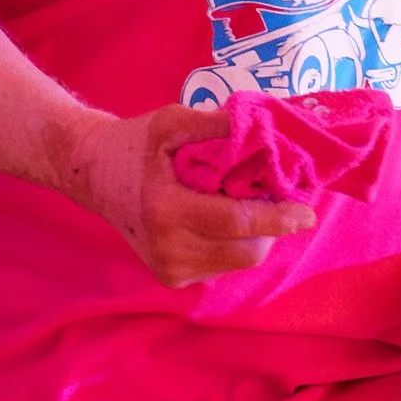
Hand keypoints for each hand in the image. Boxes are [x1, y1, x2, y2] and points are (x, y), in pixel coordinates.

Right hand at [62, 105, 314, 288]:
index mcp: (166, 210)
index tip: (308, 212)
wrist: (92, 174)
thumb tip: (263, 129)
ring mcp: (169, 270)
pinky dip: (234, 243)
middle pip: (246, 251)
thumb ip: (215, 125)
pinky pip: (222, 265)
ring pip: (237, 261)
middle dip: (271, 228)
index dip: (278, 218)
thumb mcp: (170, 122)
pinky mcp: (172, 278)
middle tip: (280, 199)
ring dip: (255, 236)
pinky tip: (224, 220)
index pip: (238, 223)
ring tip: (248, 205)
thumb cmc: (134, 144)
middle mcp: (168, 249)